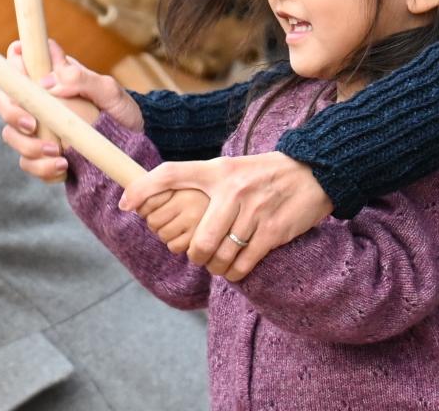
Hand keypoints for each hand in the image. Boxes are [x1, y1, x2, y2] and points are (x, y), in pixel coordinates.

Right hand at [0, 39, 143, 180]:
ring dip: (29, 147)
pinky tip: (64, 168)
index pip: (15, 65)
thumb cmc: (121, 108)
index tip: (23, 83)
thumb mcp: (108, 89)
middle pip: (4, 102)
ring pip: (11, 136)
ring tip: (58, 153)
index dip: (9, 69)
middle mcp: (39, 103)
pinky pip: (29, 163)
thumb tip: (46, 83)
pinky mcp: (44, 155)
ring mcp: (39, 130)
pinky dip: (42, 169)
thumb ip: (80, 78)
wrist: (135, 141)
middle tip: (33, 126)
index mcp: (50, 79)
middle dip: (12, 115)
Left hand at [121, 152, 332, 280]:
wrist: (313, 170)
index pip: (171, 173)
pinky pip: (244, 263)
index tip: (125, 204)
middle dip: (195, 255)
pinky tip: (236, 267)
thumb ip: (200, 182)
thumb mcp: (228, 167)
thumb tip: (163, 203)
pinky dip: (236, 272)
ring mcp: (254, 211)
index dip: (144, 189)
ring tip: (218, 263)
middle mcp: (232, 189)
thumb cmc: (261, 173)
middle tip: (197, 255)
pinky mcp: (274, 231)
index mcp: (216, 170)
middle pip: (199, 240)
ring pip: (221, 255)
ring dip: (216, 267)